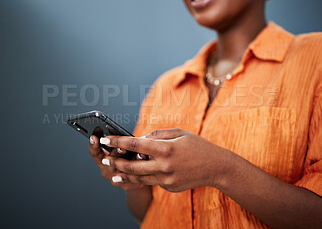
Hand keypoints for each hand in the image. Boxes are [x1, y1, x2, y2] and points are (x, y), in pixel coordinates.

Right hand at [88, 135, 143, 189]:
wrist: (135, 176)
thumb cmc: (126, 156)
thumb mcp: (119, 148)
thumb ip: (118, 142)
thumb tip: (123, 135)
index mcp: (101, 159)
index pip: (94, 152)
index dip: (93, 145)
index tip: (94, 137)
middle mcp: (106, 169)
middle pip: (109, 160)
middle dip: (116, 152)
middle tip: (122, 147)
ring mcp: (115, 179)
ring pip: (123, 169)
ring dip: (132, 161)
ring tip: (140, 154)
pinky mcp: (127, 184)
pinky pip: (133, 176)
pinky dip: (141, 168)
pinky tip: (147, 162)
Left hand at [101, 129, 227, 191]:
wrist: (216, 167)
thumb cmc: (197, 145)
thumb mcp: (178, 133)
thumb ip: (157, 135)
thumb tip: (139, 140)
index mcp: (166, 148)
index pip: (135, 144)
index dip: (117, 142)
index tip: (105, 139)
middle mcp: (164, 165)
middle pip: (132, 166)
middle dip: (116, 163)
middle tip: (104, 160)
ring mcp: (167, 179)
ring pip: (139, 178)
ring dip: (124, 176)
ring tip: (113, 174)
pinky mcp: (169, 187)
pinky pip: (153, 181)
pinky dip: (145, 176)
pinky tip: (139, 174)